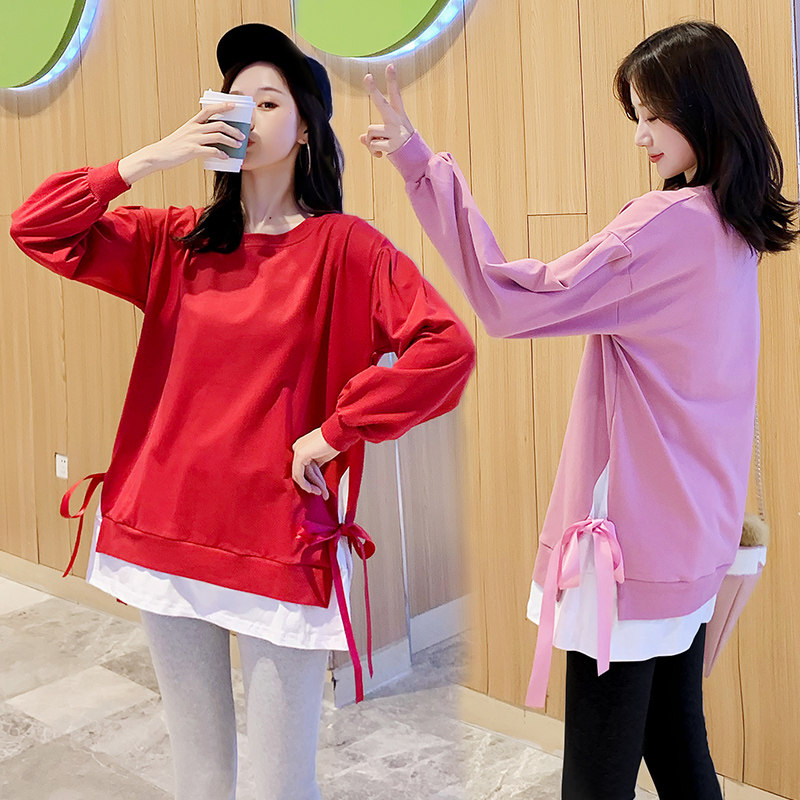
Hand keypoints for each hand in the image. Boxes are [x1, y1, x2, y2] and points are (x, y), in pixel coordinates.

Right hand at [118, 103, 247, 183]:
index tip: (234, 104)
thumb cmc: (174, 147)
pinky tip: (226, 157)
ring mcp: (193, 139)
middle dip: (233, 129)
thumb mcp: (185, 135)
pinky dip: (221, 154)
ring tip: (238, 146)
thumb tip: (214, 137)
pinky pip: (211, 151)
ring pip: (218, 137)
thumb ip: (198, 133)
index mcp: (193, 123)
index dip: (223, 106)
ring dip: (231, 141)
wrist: (158, 155)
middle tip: (242, 136)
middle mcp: (194, 129)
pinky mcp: (192, 151)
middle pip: (219, 124)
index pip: (209, 110)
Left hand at [291, 428, 340, 499]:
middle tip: (322, 493)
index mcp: (303, 446)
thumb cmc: (335, 441)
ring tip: (322, 492)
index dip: (312, 480)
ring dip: (313, 486)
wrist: (339, 433)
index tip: (320, 488)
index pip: (304, 467)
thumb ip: (316, 464)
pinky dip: (306, 484)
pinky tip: (314, 489)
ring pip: (301, 475)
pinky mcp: (300, 455)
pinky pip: (299, 474)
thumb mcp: (323, 455)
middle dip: (314, 484)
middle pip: (304, 472)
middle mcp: (298, 447)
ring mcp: (298, 450)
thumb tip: (315, 478)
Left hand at [360, 64, 414, 158]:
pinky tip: (381, 155)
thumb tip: (361, 138)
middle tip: (367, 77)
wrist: (418, 162)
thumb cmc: (403, 147)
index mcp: (399, 115)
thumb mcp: (391, 137)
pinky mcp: (391, 145)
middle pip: (381, 103)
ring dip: (371, 141)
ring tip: (380, 147)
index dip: (392, 80)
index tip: (390, 65)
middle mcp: (397, 121)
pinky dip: (373, 151)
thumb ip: (376, 135)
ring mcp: (394, 133)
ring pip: (370, 130)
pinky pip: (372, 144)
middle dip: (373, 90)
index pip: (395, 95)